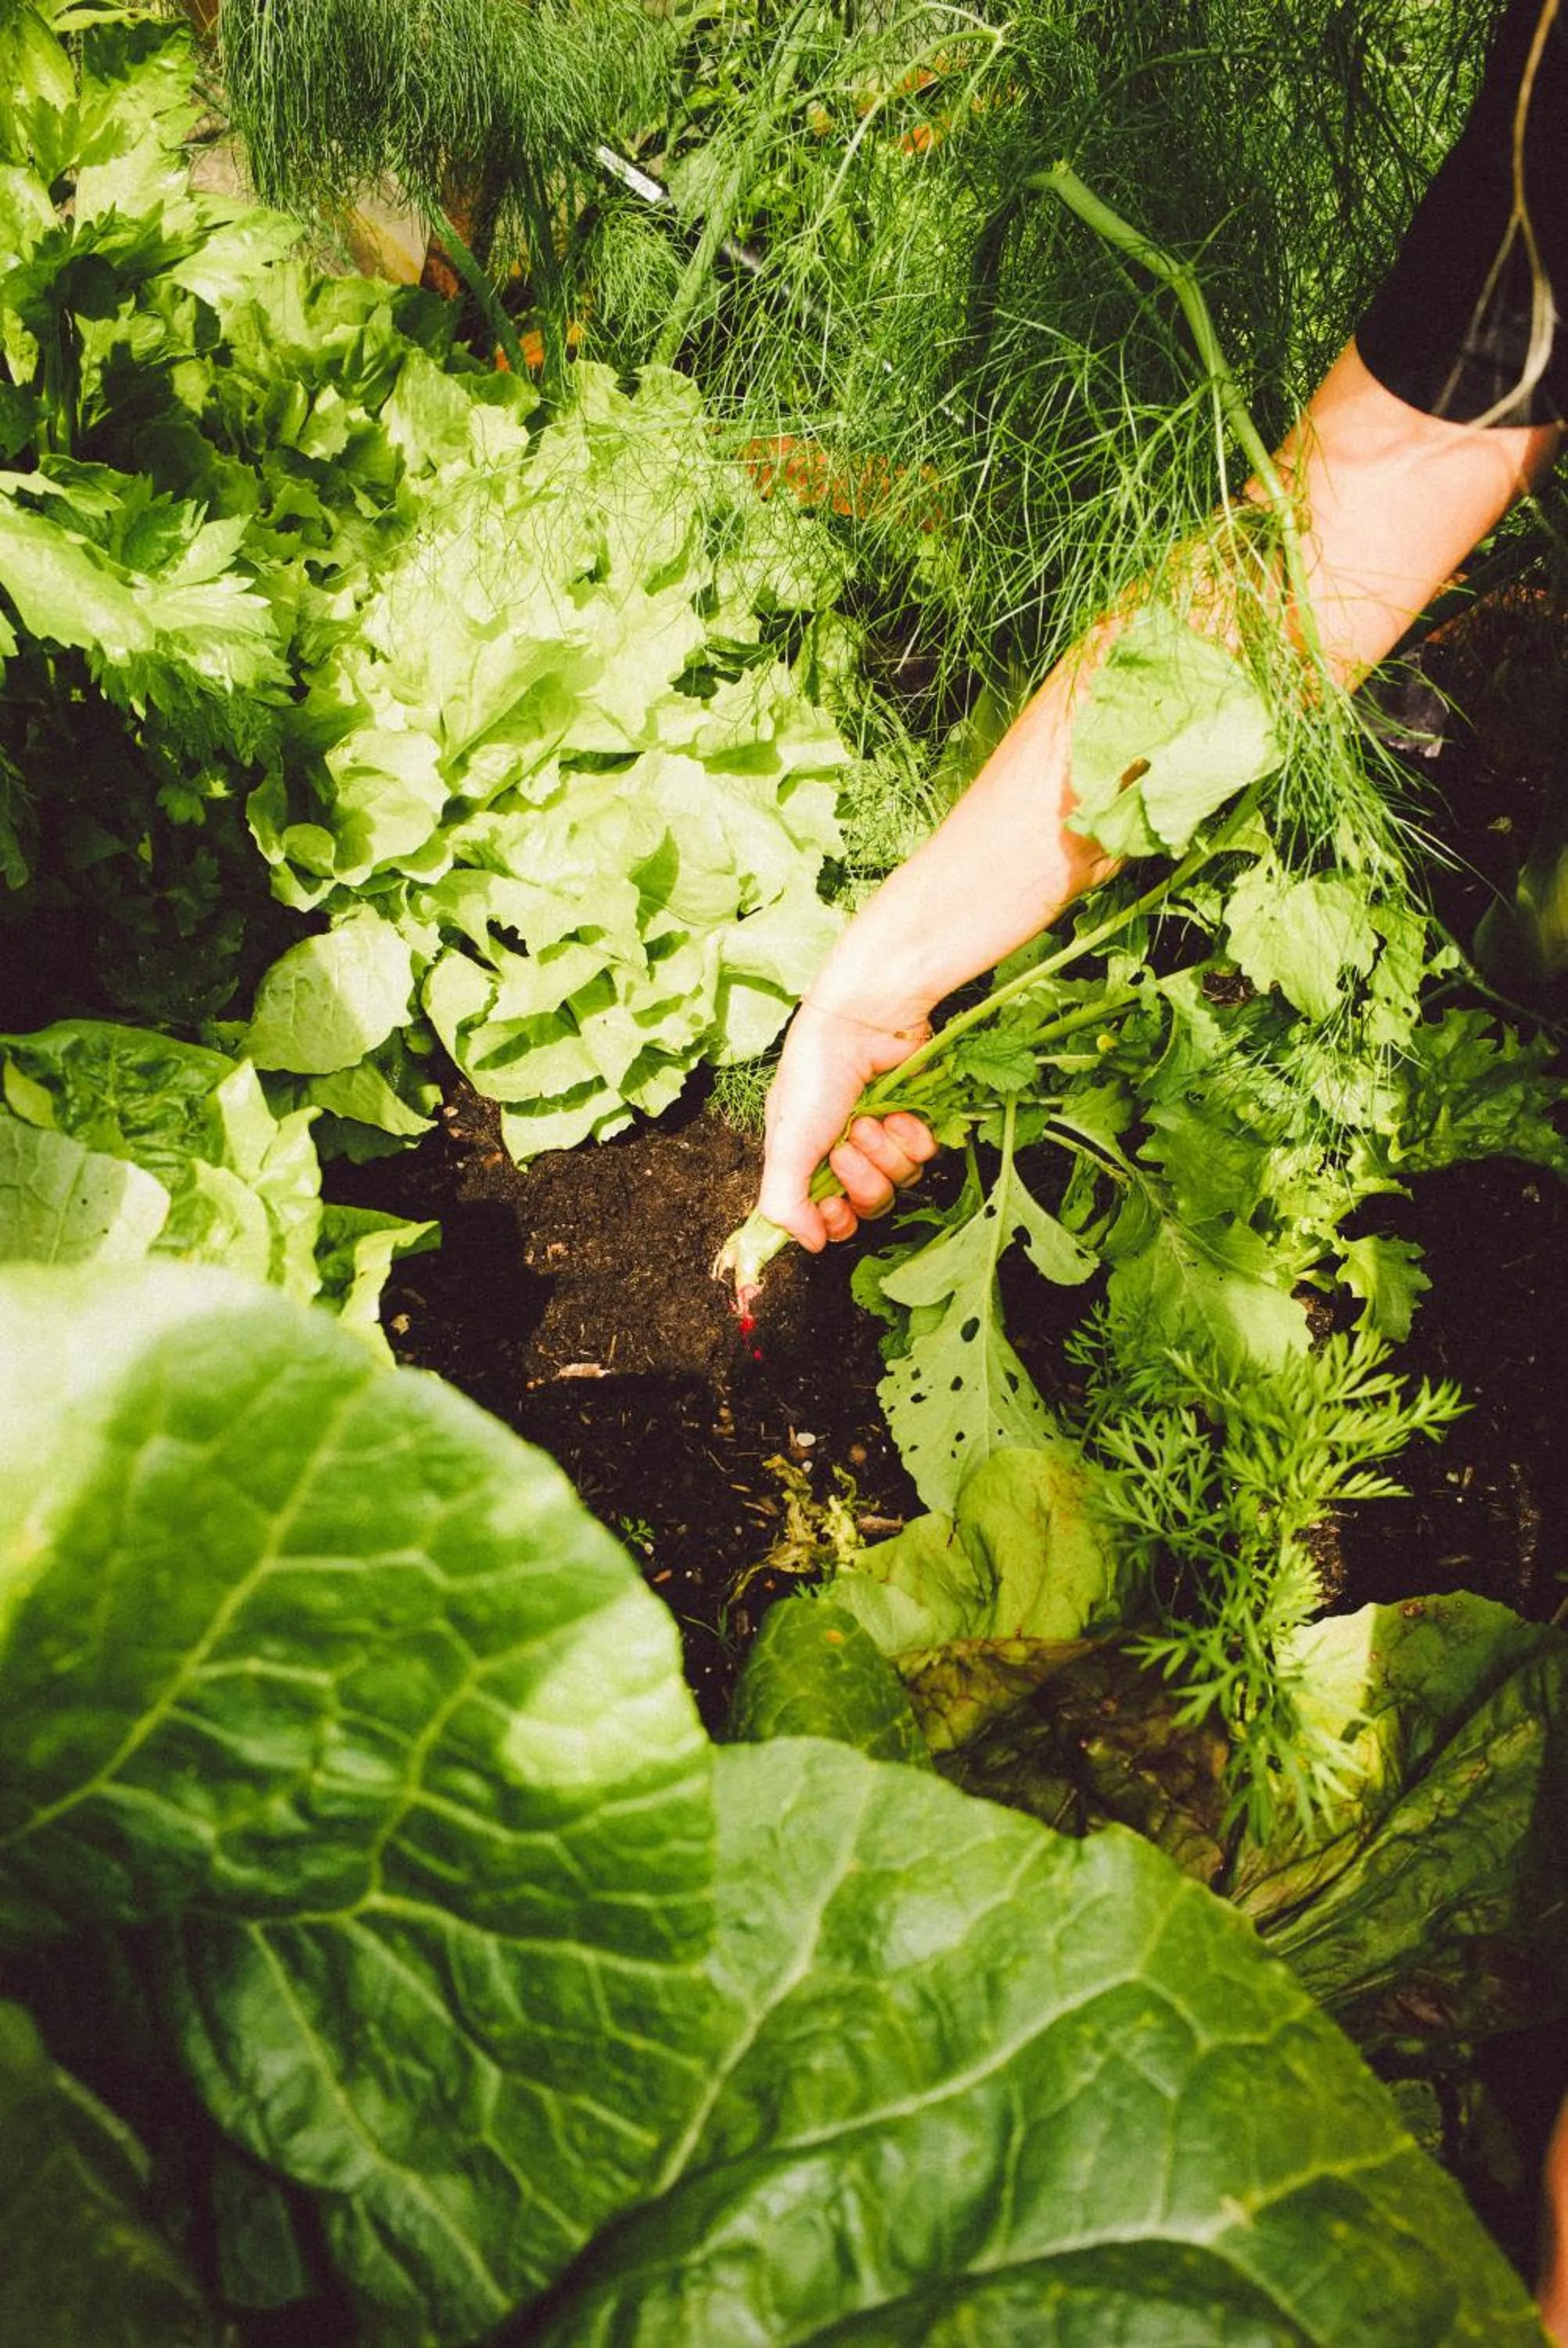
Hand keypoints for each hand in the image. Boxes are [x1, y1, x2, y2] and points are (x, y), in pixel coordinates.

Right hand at [756, 998, 938, 1251]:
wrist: (863, 1022)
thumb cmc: (815, 1074)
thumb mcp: (786, 1141)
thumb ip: (784, 1201)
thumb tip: (807, 1244)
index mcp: (807, 1157)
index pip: (829, 1216)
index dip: (836, 1221)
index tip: (833, 1207)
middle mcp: (845, 1149)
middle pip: (869, 1203)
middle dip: (860, 1180)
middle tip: (847, 1148)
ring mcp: (883, 1135)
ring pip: (899, 1180)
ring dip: (883, 1153)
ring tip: (869, 1120)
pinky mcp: (914, 1118)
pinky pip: (924, 1154)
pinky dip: (910, 1136)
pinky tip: (897, 1114)